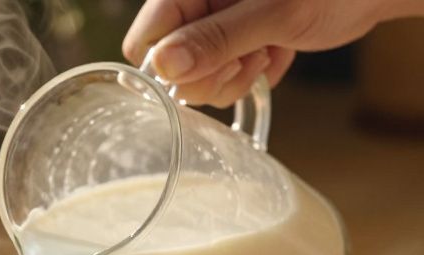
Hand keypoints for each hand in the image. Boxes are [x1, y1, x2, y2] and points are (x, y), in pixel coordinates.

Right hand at [123, 0, 392, 105]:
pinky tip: (276, 54)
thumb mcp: (274, 14)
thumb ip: (216, 39)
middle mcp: (199, 3)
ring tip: (267, 54)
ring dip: (232, 77)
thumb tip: (165, 67)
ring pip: (196, 76)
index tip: (214, 65)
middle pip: (170, 65)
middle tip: (247, 61)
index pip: (147, 37)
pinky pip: (224, 75)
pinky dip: (250, 74)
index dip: (171, 65)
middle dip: (209, 74)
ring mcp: (217, 22)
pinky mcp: (238, 39)